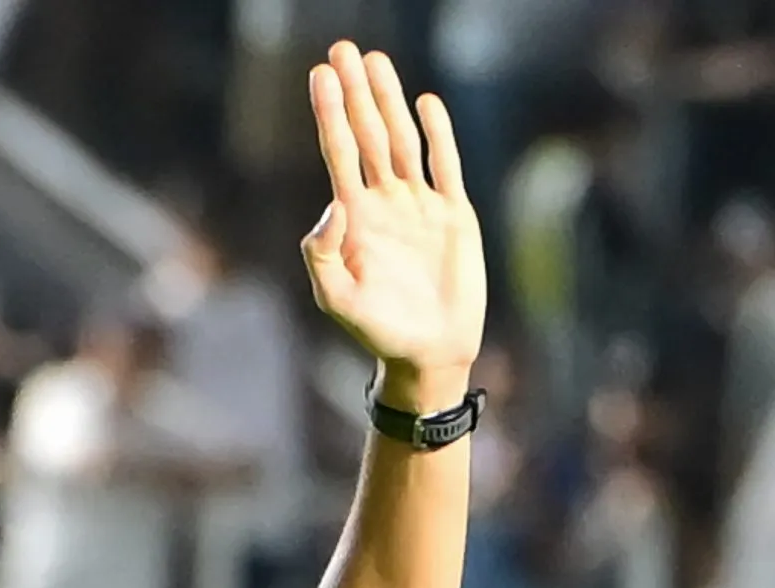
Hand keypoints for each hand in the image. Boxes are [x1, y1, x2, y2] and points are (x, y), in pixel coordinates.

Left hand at [304, 42, 485, 409]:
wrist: (427, 352)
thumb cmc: (376, 331)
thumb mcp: (337, 299)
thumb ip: (323, 255)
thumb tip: (332, 205)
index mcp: (353, 218)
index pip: (338, 153)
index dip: (330, 113)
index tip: (320, 75)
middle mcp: (384, 202)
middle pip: (368, 134)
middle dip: (356, 92)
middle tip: (344, 49)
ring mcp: (419, 205)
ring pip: (403, 140)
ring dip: (390, 100)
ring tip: (376, 60)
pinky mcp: (454, 214)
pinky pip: (446, 165)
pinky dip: (438, 134)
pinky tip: (426, 104)